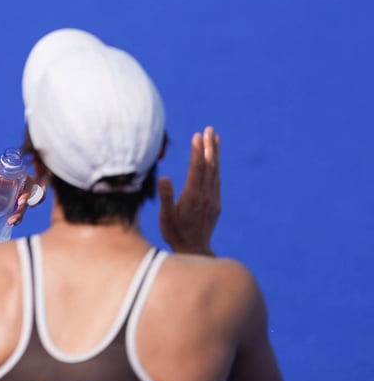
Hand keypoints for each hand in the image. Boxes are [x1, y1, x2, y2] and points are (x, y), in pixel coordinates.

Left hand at [0, 172, 43, 225]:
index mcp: (16, 176)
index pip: (30, 182)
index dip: (30, 192)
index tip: (20, 201)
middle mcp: (19, 185)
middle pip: (30, 197)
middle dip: (23, 208)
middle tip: (13, 217)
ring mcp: (17, 195)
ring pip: (25, 206)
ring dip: (21, 215)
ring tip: (10, 222)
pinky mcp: (13, 204)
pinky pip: (20, 211)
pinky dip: (19, 217)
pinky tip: (13, 223)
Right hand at [158, 126, 220, 255]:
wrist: (194, 251)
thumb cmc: (174, 233)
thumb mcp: (165, 217)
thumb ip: (165, 197)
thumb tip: (164, 177)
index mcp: (192, 196)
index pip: (196, 169)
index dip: (197, 152)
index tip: (197, 136)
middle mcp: (205, 196)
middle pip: (209, 167)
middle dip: (209, 147)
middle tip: (209, 129)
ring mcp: (212, 199)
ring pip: (215, 172)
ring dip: (214, 153)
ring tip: (215, 137)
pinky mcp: (215, 203)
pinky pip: (216, 180)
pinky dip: (216, 166)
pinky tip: (214, 160)